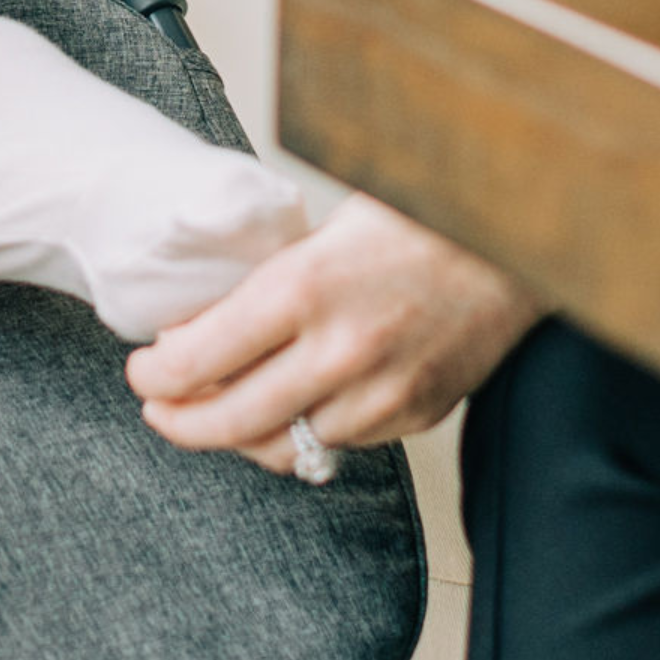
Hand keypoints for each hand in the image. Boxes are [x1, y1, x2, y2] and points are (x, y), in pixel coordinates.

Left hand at [124, 195, 541, 472]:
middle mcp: (341, 350)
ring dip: (243, 436)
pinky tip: (293, 407)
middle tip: (160, 410)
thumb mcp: (322, 229)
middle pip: (231, 422)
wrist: (516, 232)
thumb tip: (194, 329)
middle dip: (180, 423)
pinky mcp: (417, 413)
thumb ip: (263, 283)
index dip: (155, 375)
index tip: (142, 371)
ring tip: (219, 412)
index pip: (199, 357)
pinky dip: (308, 433)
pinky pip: (342, 444)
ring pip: (286, 448)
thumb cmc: (417, 211)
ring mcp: (383, 392)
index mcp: (304, 287)